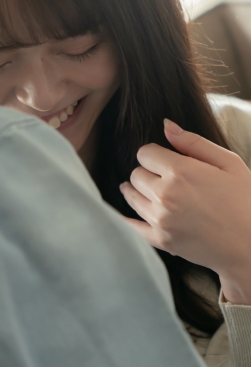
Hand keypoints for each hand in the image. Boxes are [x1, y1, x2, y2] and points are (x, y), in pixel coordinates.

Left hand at [119, 119, 250, 304]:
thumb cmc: (246, 201)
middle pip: (136, 174)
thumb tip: (166, 126)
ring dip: (137, 191)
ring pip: (131, 196)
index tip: (164, 160)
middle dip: (147, 173)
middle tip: (162, 178)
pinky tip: (131, 212)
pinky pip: (131, 226)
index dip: (155, 154)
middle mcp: (165, 195)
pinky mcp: (161, 241)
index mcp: (181, 172)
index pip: (145, 153)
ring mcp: (161, 220)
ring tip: (147, 191)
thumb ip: (194, 143)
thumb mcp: (228, 163)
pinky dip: (128, 219)